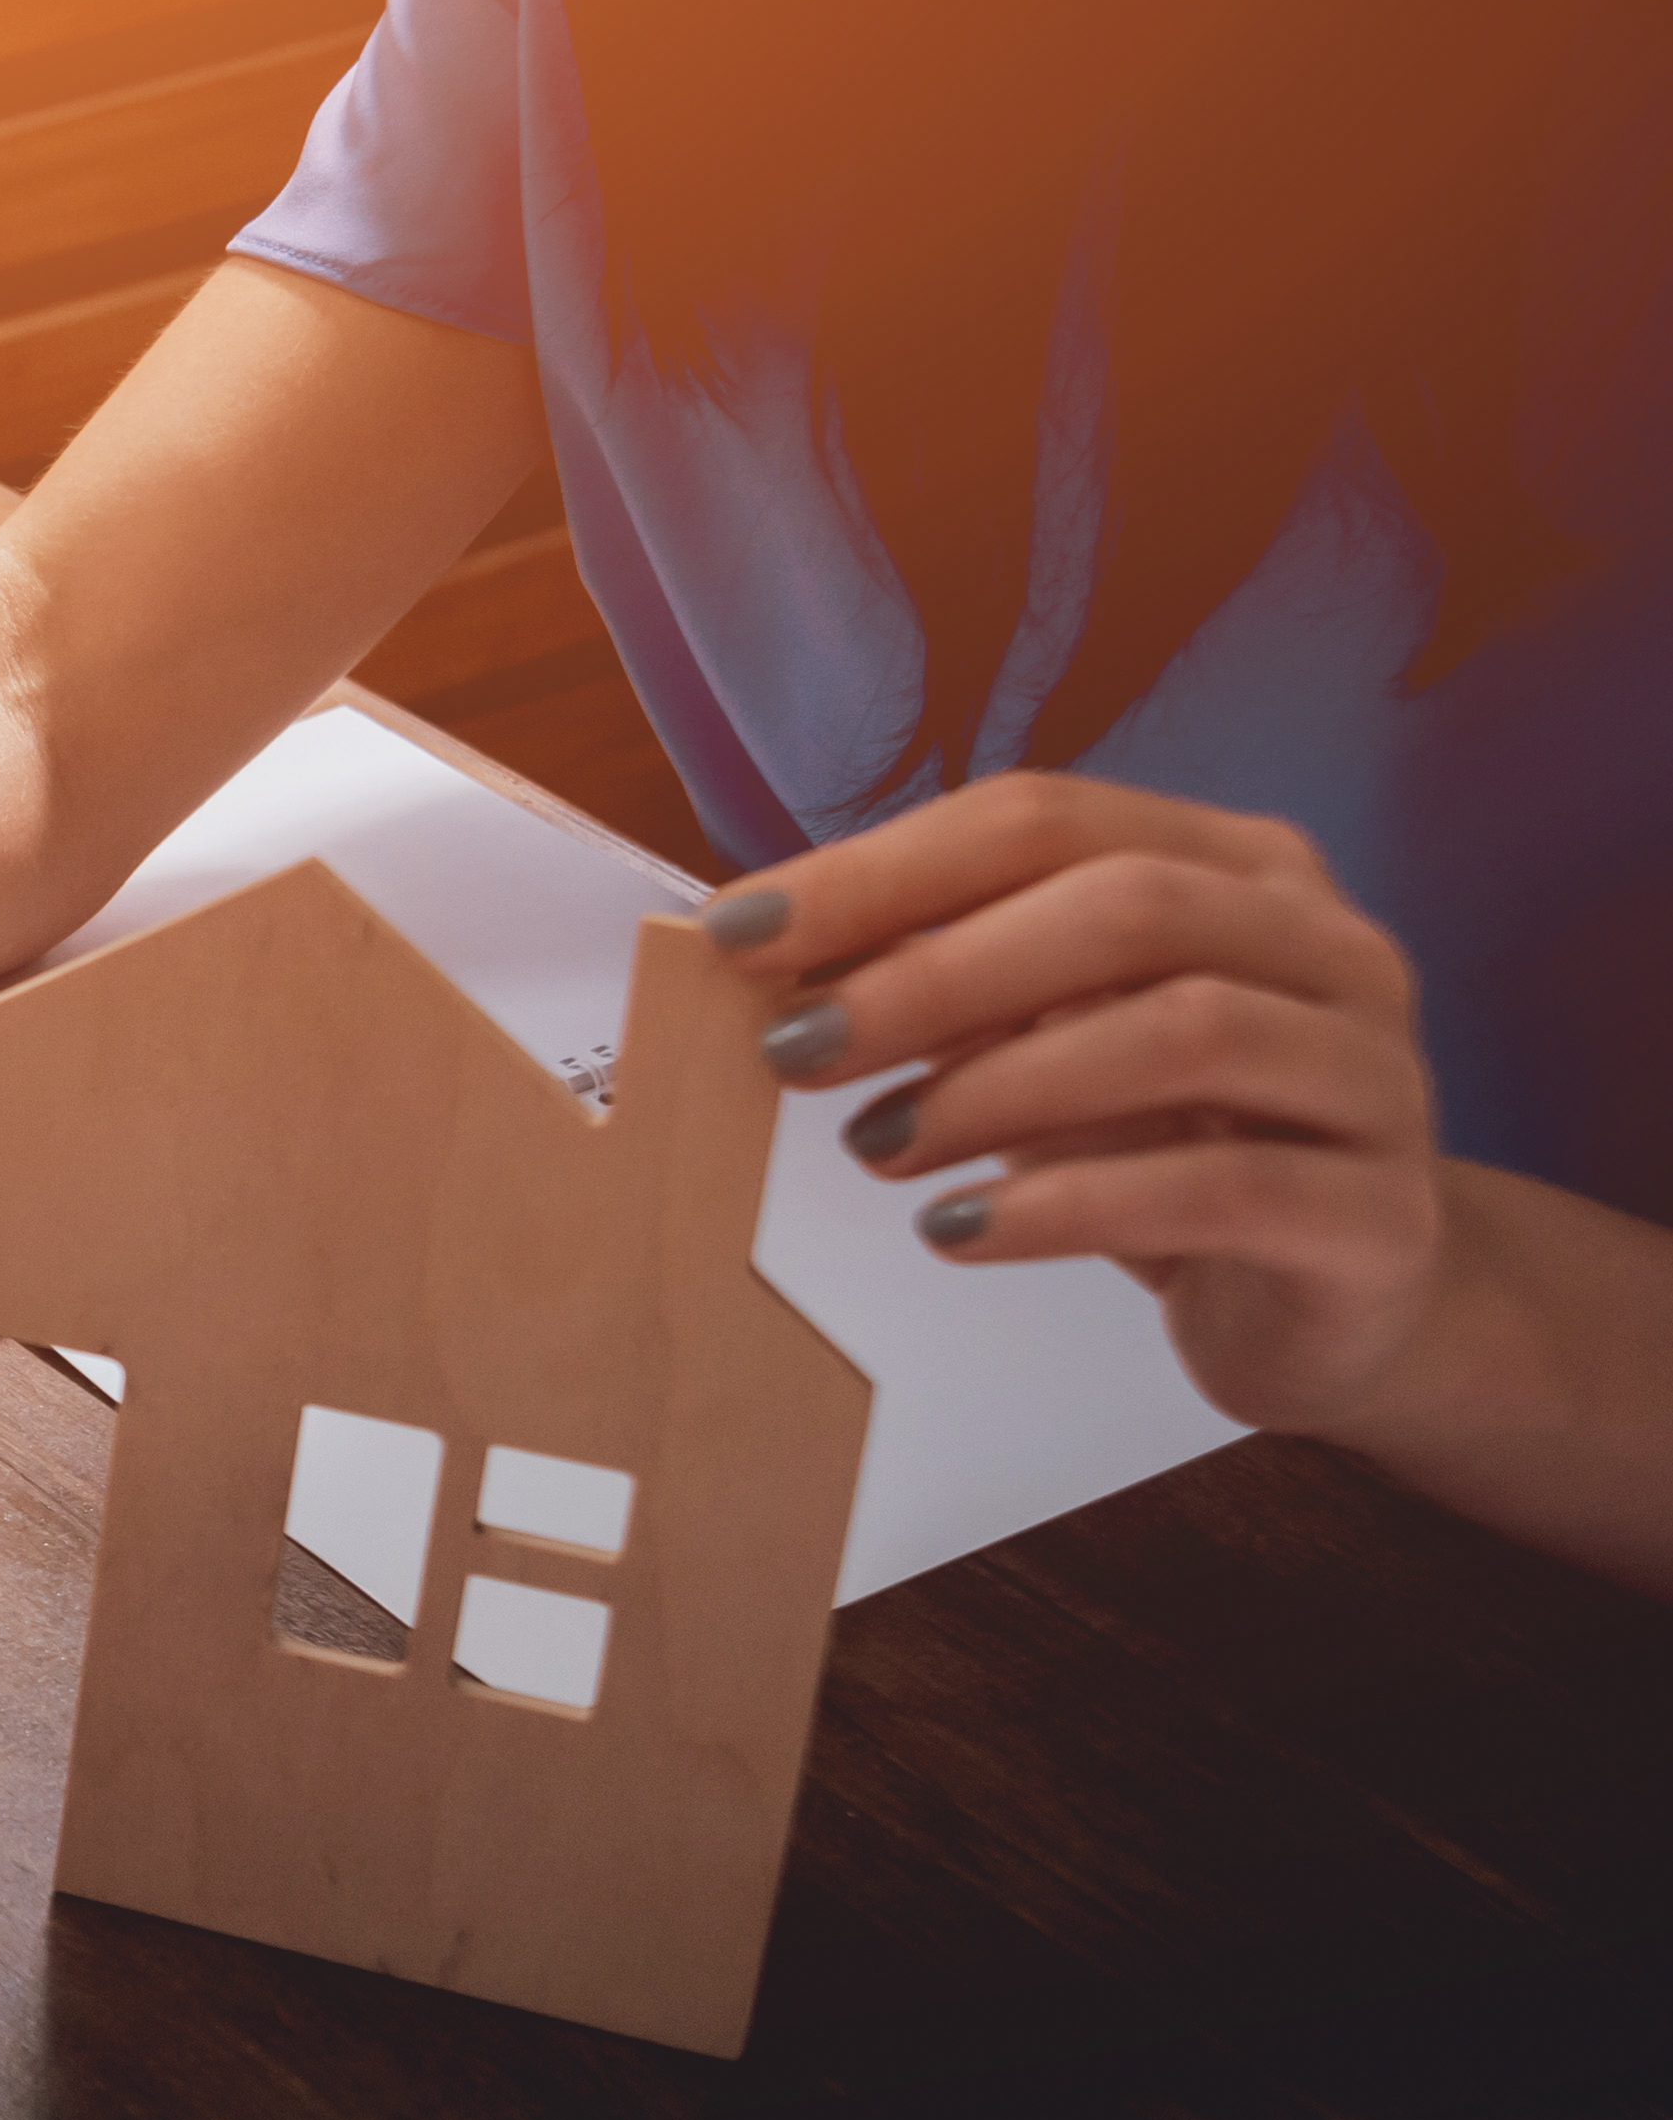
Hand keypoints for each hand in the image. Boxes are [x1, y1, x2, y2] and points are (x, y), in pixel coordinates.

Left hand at [721, 770, 1456, 1432]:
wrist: (1337, 1299)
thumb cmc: (1169, 1144)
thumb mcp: (1052, 1040)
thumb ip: (950, 982)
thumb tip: (772, 954)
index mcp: (1244, 869)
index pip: (1049, 820)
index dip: (885, 870)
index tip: (740, 933)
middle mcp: (1331, 948)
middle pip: (1127, 910)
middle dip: (933, 974)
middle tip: (794, 1050)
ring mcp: (1375, 1075)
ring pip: (1186, 1036)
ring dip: (996, 1089)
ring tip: (873, 1146)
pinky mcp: (1380, 1216)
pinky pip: (1220, 1190)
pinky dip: (1064, 1206)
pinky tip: (955, 1232)